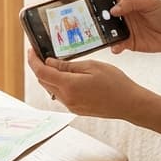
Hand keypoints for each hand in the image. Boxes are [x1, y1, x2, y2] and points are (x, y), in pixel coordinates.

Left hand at [27, 51, 160, 133]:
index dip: (33, 60)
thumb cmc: (115, 83)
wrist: (129, 103)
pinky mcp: (76, 109)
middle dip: (40, 67)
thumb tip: (50, 62)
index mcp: (69, 86)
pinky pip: (61, 95)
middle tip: (43, 54)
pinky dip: (59, 84)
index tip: (31, 51)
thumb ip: (68, 65)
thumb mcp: (92, 66)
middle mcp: (67, 98)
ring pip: (51, 88)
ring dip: (50, 76)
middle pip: (44, 81)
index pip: (42, 72)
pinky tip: (69, 76)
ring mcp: (71, 105)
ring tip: (57, 63)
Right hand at [85, 0, 160, 61]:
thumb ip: (131, 2)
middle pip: (99, 6)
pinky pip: (114, 44)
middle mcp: (121, 10)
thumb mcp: (150, 1)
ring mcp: (121, 26)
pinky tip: (116, 46)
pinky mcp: (126, 41)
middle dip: (91, 8)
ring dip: (99, 29)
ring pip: (103, 26)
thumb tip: (113, 10)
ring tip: (99, 31)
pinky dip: (113, 46)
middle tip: (86, 12)